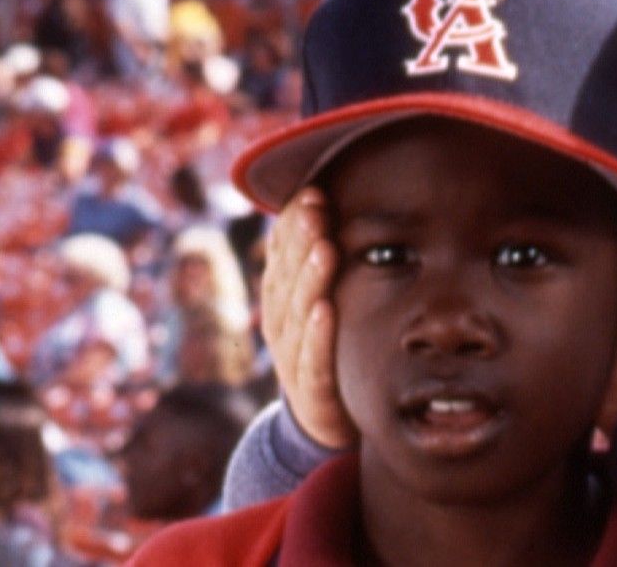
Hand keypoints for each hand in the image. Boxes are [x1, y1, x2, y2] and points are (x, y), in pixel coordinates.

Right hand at [260, 188, 354, 448]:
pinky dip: (317, 336)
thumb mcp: (325, 304)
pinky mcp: (312, 393)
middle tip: (317, 210)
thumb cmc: (332, 349)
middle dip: (299, 242)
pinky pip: (311, 361)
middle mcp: (282, 327)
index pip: (281, 257)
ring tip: (325, 249)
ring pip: (296, 315)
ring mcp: (293, 360)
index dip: (293, 226)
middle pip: (286, 279)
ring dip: (309, 280)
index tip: (312, 194)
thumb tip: (335, 203)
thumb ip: (323, 262)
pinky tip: (327, 312)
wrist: (327, 422)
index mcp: (284, 302)